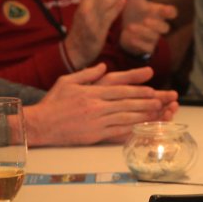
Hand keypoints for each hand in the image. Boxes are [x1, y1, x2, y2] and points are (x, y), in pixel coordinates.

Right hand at [24, 63, 177, 145]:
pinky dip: (131, 130)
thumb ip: (88, 74)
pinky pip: (116, 133)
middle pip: (127, 104)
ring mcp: (96, 122)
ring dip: (144, 116)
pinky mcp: (94, 135)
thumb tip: (103, 67)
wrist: (39, 124)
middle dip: (147, 102)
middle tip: (163, 101)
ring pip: (125, 118)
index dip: (139, 90)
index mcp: (91, 92)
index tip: (152, 90)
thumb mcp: (68, 81)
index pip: (121, 90)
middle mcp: (96, 106)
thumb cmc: (53, 102)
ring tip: (158, 114)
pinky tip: (141, 129)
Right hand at [64, 0, 138, 67]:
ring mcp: (92, 19)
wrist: (74, 50)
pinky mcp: (97, 31)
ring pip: (107, 1)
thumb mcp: (82, 7)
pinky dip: (115, 8)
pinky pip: (107, 18)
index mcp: (86, 2)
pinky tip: (124, 1)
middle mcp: (88, 8)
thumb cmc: (81, 28)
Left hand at [118, 0, 175, 57]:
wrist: (124, 32)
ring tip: (130, 27)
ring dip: (143, 32)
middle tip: (145, 20)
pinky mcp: (146, 48)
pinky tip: (129, 37)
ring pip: (154, 38)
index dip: (170, 12)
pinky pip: (146, 48)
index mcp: (157, 13)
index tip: (165, 10)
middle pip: (166, 27)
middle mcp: (158, 26)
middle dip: (156, 24)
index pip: (171, 13)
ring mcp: (153, 38)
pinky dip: (138, 42)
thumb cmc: (134, 12)